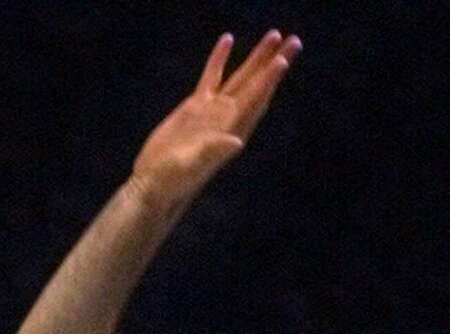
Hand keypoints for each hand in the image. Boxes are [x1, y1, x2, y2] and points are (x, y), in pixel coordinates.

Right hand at [132, 30, 301, 204]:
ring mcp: (213, 111)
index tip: (283, 59)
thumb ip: (213, 152)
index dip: (268, 81)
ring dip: (257, 58)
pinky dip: (219, 59)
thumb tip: (235, 143)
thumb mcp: (192, 167)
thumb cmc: (173, 181)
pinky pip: (212, 77)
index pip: (254, 101)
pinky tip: (227, 39)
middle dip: (273, 63)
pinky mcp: (195, 107)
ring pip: (240, 78)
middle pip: (255, 85)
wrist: (155, 184)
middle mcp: (227, 119)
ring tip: (273, 34)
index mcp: (230, 131)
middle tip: (294, 40)